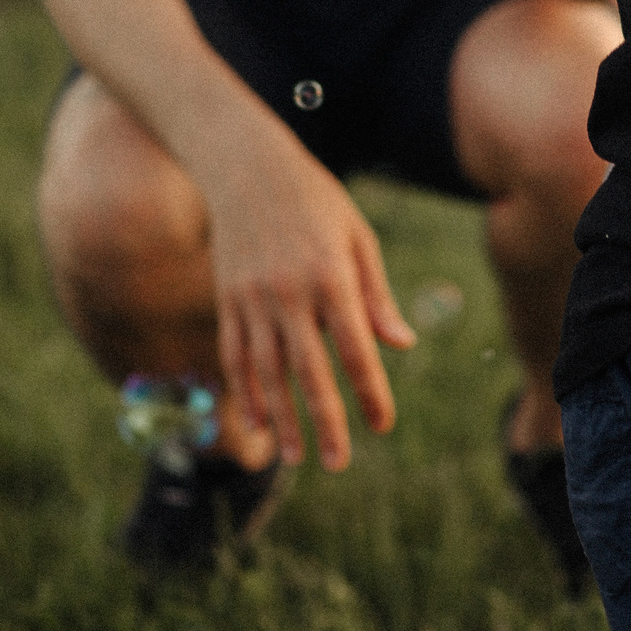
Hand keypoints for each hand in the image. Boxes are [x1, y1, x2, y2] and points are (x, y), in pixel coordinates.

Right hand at [203, 149, 416, 470]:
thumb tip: (403, 345)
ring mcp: (252, 298)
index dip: (370, 391)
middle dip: (325, 421)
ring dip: (282, 418)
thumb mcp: (358, 239)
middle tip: (337, 463)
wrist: (247, 168)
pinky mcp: (227, 300)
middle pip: (308, 371)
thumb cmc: (317, 202)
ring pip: (267, 371)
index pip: (354, 348)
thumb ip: (377, 297)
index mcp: (331, 276)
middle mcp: (289, 293)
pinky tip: (258, 422)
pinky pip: (235, 356)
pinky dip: (246, 392)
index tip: (383, 424)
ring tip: (297, 458)